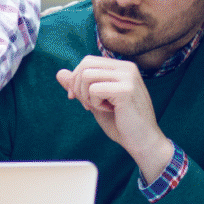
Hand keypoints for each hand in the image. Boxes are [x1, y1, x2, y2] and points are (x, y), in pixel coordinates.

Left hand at [55, 56, 172, 182]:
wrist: (144, 142)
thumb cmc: (123, 124)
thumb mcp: (96, 102)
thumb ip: (80, 86)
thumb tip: (60, 73)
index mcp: (122, 67)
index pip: (88, 61)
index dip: (76, 79)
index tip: (77, 98)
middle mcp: (126, 67)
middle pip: (85, 65)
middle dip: (78, 86)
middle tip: (88, 105)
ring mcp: (127, 77)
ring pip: (87, 75)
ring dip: (87, 96)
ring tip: (101, 107)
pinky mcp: (125, 90)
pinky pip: (94, 89)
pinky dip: (95, 103)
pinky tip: (110, 110)